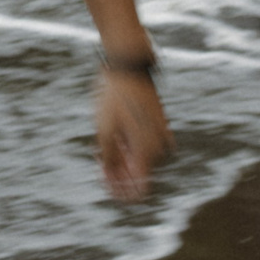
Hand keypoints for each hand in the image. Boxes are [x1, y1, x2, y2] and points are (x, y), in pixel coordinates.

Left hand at [96, 69, 171, 200]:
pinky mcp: (159, 124)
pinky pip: (145, 144)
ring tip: (103, 145)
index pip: (140, 190)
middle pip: (139, 173)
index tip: (106, 183)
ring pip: (140, 158)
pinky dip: (130, 145)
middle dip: (118, 172)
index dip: (122, 192)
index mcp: (148, 152)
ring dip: (122, 158)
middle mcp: (159, 147)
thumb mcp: (104, 131)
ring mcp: (160, 135)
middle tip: (98, 157)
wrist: (129, 68)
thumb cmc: (115, 99)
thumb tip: (111, 180)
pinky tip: (115, 137)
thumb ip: (109, 159)